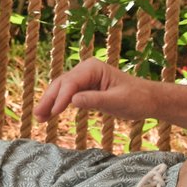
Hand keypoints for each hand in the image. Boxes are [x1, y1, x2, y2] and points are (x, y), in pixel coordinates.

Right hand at [38, 57, 159, 127]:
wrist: (148, 99)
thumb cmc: (137, 98)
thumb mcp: (118, 101)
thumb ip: (95, 100)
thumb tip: (73, 101)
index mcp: (93, 68)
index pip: (71, 82)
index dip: (61, 98)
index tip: (54, 113)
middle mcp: (85, 70)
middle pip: (61, 84)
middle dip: (49, 100)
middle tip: (38, 116)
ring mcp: (84, 79)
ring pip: (61, 90)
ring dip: (50, 103)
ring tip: (39, 118)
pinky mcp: (85, 88)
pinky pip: (67, 96)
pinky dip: (58, 105)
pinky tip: (49, 114)